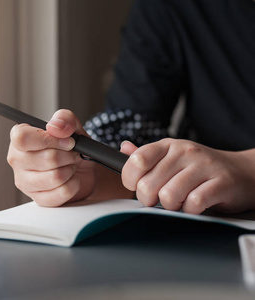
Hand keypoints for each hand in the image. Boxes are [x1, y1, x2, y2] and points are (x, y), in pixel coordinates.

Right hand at [7, 109, 95, 206]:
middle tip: (73, 153)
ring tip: (71, 165)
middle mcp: (17, 159)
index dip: (48, 139)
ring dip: (71, 169)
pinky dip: (74, 185)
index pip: (22, 137)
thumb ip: (65, 119)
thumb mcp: (72, 127)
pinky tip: (71, 179)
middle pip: (45, 158)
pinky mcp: (37, 198)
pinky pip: (62, 193)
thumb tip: (55, 126)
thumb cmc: (70, 146)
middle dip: (68, 155)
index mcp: (19, 138)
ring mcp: (24, 182)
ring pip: (55, 177)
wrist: (81, 169)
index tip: (68, 141)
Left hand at [121, 138, 254, 213]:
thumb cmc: (200, 169)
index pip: (137, 160)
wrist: (242, 172)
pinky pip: (193, 203)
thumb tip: (123, 149)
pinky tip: (195, 204)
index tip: (136, 186)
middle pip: (148, 184)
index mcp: (168, 146)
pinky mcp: (220, 183)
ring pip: (168, 195)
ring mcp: (203, 166)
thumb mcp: (171, 158)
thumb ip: (146, 156)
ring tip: (179, 201)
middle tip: (159, 199)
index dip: (130, 179)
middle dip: (149, 199)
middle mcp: (185, 152)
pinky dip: (190, 210)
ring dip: (171, 206)